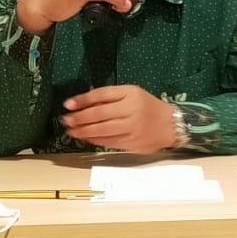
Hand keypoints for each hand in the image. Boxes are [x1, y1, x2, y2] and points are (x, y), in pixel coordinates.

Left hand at [60, 86, 175, 152]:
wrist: (170, 125)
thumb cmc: (147, 106)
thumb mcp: (132, 94)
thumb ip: (111, 97)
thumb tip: (84, 103)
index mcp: (130, 94)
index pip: (102, 95)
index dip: (83, 99)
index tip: (68, 104)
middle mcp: (131, 110)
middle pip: (100, 114)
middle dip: (80, 118)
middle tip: (66, 120)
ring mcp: (132, 128)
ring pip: (103, 130)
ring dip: (84, 131)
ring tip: (71, 131)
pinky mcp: (132, 143)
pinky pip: (109, 142)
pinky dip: (95, 140)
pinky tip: (87, 138)